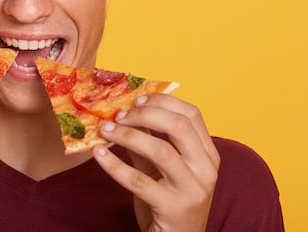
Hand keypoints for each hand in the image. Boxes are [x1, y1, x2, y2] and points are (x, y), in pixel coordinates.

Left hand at [93, 94, 219, 231]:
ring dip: (127, 135)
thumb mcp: (161, 168)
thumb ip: (148, 141)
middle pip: (179, 126)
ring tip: (105, 130)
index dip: (163, 101)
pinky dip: (114, 165)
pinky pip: (138, 181)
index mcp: (208, 155)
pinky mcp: (173, 208)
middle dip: (145, 114)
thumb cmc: (169, 202)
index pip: (192, 114)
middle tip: (120, 115)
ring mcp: (192, 189)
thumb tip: (124, 113)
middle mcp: (206, 170)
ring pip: (161, 151)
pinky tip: (99, 154)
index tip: (137, 99)